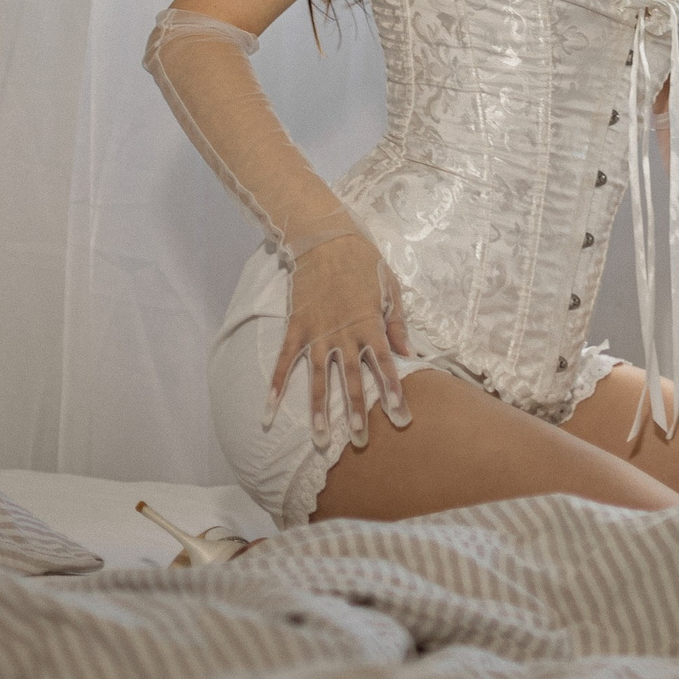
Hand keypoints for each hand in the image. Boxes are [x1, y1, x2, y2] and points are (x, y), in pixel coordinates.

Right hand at [265, 227, 415, 446]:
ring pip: (318, 378)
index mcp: (370, 324)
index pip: (385, 364)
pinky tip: (268, 412)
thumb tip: (410, 354)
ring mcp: (317, 333)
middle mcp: (344, 333)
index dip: (393, 392)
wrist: (324, 238)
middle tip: (360, 440)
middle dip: (356, 410)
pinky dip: (275, 386)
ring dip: (319, 409)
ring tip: (320, 439)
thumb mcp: (390, 287)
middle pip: (351, 378)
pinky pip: (284, 362)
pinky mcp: (296, 328)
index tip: (401, 418)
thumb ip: (397, 323)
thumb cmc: (363, 261)